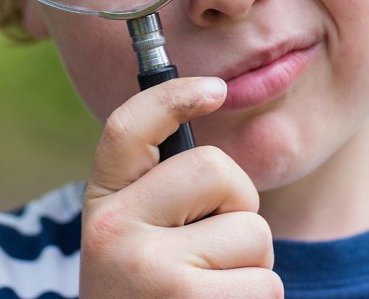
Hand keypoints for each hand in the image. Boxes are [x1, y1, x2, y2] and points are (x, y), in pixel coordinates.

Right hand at [79, 76, 282, 297]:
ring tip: (209, 296)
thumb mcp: (138, 242)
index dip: (172, 96)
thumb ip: (163, 193)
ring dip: (251, 268)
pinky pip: (265, 282)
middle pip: (217, 171)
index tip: (214, 89)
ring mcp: (150, 270)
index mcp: (102, 207)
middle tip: (213, 251)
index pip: (126, 128)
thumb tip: (208, 100)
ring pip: (252, 232)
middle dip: (238, 206)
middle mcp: (114, 232)